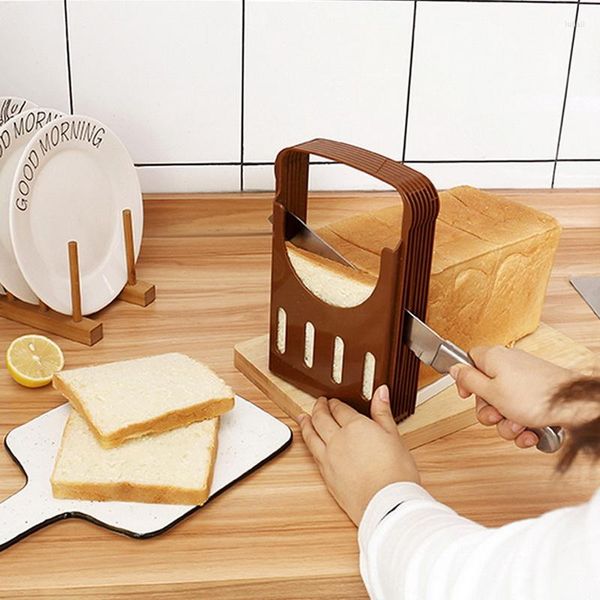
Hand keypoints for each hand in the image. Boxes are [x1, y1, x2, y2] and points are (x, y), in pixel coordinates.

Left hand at [297, 385, 418, 525]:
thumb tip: (380, 391)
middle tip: (318, 403)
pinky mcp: (326, 475)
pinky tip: (309, 443)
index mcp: (355, 426)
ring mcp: (329, 457)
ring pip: (311, 435)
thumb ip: (383, 412)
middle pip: (322, 418)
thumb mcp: (394, 437)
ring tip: (302, 418)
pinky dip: (308, 443)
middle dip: (319, 408)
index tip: (333, 401)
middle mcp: (338, 439)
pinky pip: (312, 453)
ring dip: (306, 424)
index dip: (335, 403)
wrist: (387, 504)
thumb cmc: (396, 473)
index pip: (340, 409)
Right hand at [449, 346, 575, 448]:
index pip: (470, 360)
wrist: (576, 408)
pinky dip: (523, 426)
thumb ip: (468, 380)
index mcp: (494, 358)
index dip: (465, 379)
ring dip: (506, 423)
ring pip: (503, 406)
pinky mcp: (538, 396)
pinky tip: (529, 433)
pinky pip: (521, 412)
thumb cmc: (536, 396)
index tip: (466, 395)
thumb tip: (454, 369)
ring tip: (518, 425)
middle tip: (496, 416)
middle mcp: (509, 366)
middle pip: (485, 390)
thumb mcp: (490, 391)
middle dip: (489, 411)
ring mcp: (525, 382)